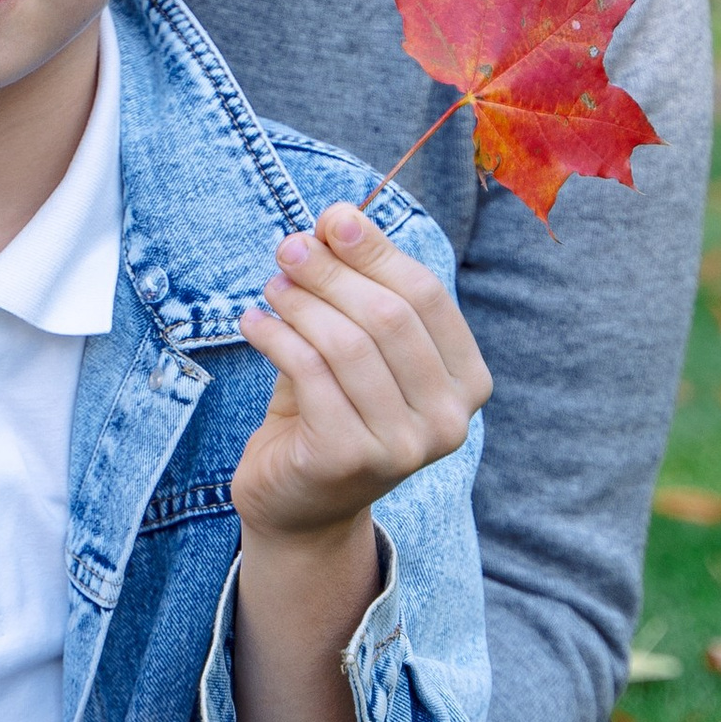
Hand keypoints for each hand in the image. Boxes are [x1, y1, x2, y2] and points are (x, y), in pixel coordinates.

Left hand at [233, 202, 488, 547]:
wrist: (301, 506)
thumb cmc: (332, 411)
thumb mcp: (355, 345)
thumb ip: (358, 286)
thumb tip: (339, 215)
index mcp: (467, 381)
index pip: (426, 296)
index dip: (376, 251)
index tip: (331, 219)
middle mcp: (450, 419)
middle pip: (388, 315)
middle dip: (332, 271)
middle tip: (288, 247)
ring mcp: (405, 445)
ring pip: (348, 343)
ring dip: (301, 302)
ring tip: (272, 286)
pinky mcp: (350, 458)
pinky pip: (310, 373)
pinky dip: (276, 336)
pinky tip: (253, 323)